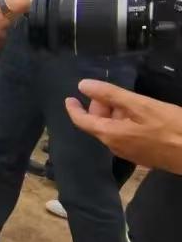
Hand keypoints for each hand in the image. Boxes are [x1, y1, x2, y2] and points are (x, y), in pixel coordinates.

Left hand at [66, 79, 181, 173]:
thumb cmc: (171, 127)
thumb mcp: (141, 105)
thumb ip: (110, 95)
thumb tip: (82, 85)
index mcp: (110, 135)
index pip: (82, 122)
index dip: (74, 109)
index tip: (70, 97)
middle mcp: (115, 147)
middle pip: (98, 125)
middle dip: (100, 107)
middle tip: (110, 93)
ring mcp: (130, 153)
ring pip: (112, 130)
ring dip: (114, 114)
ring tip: (127, 100)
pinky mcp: (143, 156)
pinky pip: (125, 137)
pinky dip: (125, 123)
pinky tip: (140, 115)